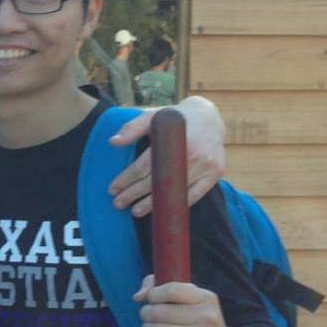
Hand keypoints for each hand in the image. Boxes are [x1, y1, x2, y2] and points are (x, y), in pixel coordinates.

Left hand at [107, 94, 226, 215]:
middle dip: (134, 194)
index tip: (113, 189)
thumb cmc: (175, 119)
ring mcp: (206, 165)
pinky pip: (194, 195)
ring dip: (153, 204)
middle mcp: (193, 153)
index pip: (145, 166)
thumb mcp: (154, 116)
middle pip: (157, 181)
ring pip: (174, 191)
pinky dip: (177, 203)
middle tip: (118, 203)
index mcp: (175, 138)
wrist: (210, 117)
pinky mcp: (214, 174)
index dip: (126, 179)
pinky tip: (162, 210)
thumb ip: (133, 128)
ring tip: (135, 211)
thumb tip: (112, 142)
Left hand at [133, 275, 238, 326]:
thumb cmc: (198, 321)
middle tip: (146, 317)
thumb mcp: (189, 300)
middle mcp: (208, 316)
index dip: (154, 294)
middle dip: (146, 313)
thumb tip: (138, 296)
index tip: (151, 299)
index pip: (172, 290)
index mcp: (206, 298)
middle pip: (159, 311)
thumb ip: (160, 288)